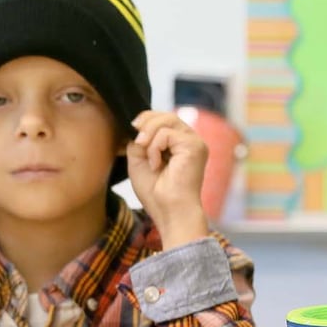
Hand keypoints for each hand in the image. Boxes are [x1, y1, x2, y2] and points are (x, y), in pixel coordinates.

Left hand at [126, 110, 209, 247]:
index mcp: (178, 143)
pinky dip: (155, 149)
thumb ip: (139, 141)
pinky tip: (157, 165)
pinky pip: (167, 134)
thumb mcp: (139, 160)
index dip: (146, 119)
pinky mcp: (194, 146)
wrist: (169, 211)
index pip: (164, 118)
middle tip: (137, 143)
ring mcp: (194, 142)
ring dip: (149, 138)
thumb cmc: (156, 192)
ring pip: (167, 120)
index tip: (132, 130)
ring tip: (148, 158)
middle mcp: (189, 140)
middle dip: (145, 124)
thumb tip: (137, 126)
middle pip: (166, 115)